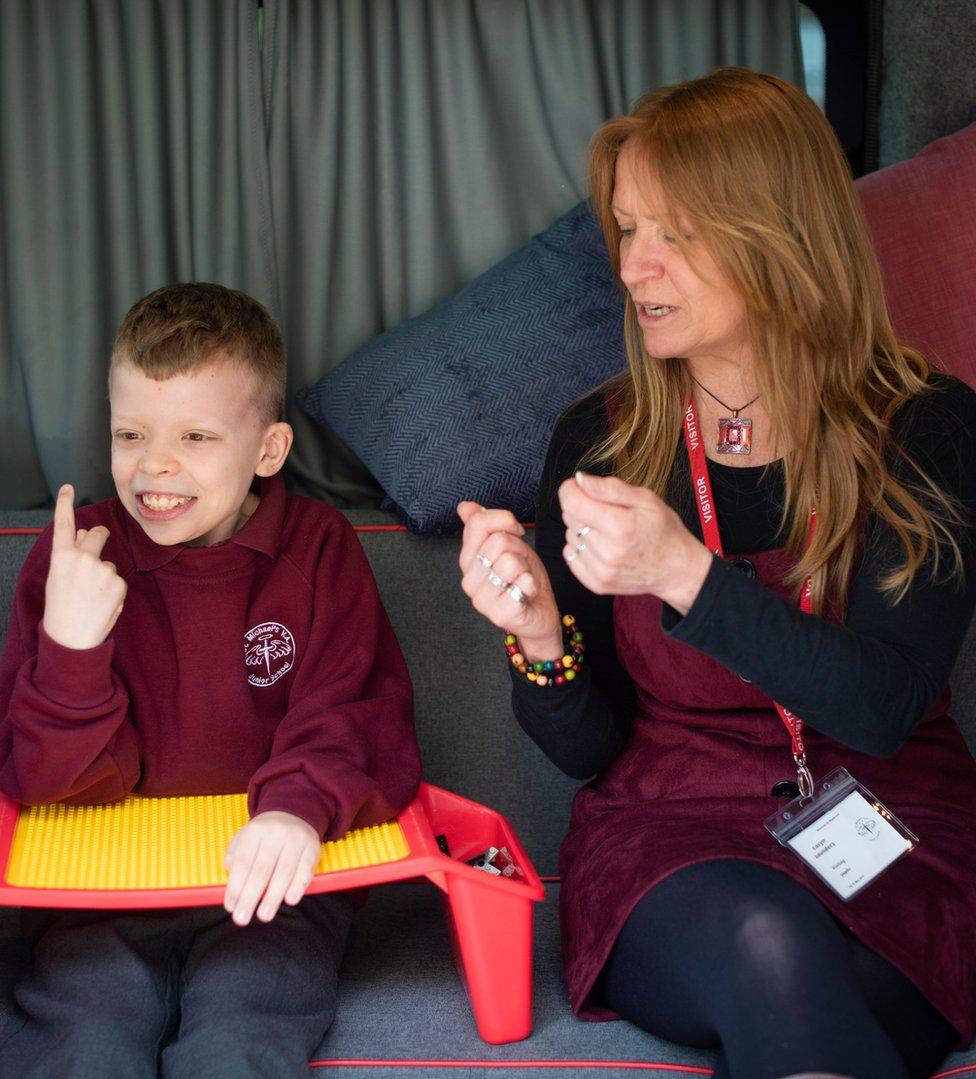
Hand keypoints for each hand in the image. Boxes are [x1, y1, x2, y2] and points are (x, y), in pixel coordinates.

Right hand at [42, 484, 127, 649]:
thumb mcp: (59, 576)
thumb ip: (71, 553)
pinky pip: (117, 579)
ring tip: (90, 596)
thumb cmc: (62, 607)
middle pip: (97, 534)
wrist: (72, 637)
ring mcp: (102, 569)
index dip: (65, 504)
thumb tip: (84, 531)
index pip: (64, 524)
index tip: (68, 488)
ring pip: (108, 562)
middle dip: (99, 536)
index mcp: (61, 557)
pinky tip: (100, 602)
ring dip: (103, 575)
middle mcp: (82, 558)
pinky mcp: (118, 582)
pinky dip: (112, 589)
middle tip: (95, 551)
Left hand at [223, 811, 320, 925]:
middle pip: (261, 869)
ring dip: (273, 897)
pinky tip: (290, 900)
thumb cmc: (265, 833)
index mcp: (255, 831)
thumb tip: (230, 874)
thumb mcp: (246, 836)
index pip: (243, 862)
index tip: (231, 907)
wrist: (295, 811)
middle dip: (250, 897)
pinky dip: (298, 886)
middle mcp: (276, 833)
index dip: (236, 886)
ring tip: (264, 915)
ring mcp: (296, 840)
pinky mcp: (313, 847)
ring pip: (284, 872)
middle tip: (242, 918)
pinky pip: (306, 869)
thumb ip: (234, 854)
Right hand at [457, 501, 562, 659]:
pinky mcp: (499, 614)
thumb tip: (464, 507)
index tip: (516, 532)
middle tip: (522, 566)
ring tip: (523, 580)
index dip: (505, 520)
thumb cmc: (523, 579)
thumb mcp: (508, 545)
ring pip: (510, 561)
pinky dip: (532, 584)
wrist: (539, 614)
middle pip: (499, 541)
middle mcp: (469, 580)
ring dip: (526, 568)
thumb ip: (486, 526)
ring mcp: (482, 599)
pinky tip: (528, 594)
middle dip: (520, 548)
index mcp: (468, 560)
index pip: (478, 523)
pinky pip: (522, 583)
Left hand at [558, 472, 713, 614]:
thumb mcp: (645, 499)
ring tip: (607, 531)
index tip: (578, 486)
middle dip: (581, 507)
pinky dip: (581, 547)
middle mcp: (607, 551)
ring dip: (582, 529)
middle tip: (606, 512)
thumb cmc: (663, 531)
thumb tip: (579, 479)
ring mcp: (600, 570)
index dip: (570, 489)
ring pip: (569, 536)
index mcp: (620, 526)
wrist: (676, 569)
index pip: (572, 502)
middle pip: (569, 517)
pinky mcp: (596, 583)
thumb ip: (610, 488)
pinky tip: (601, 546)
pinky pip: (571, 555)